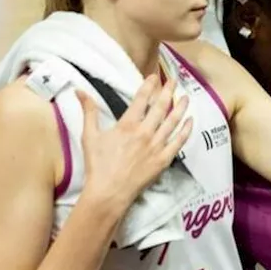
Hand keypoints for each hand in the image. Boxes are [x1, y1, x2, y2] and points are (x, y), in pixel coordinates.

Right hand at [78, 77, 192, 210]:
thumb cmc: (98, 165)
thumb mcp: (89, 136)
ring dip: (181, 107)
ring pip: (173, 121)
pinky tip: (190, 121)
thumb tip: (80, 91)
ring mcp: (156, 146)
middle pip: (161, 107)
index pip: (141, 99)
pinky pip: (179, 141)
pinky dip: (186, 129)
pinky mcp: (164, 159)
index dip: (149, 85)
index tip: (155, 76)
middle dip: (168, 91)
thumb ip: (88, 112)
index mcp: (127, 125)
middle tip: (174, 80)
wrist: (108, 192)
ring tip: (186, 96)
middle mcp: (145, 132)